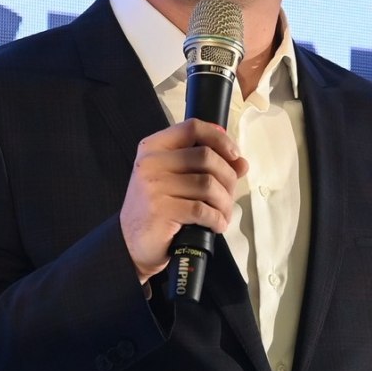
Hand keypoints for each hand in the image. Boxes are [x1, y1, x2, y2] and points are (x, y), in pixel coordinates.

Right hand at [119, 118, 247, 282]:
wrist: (130, 243)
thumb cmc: (157, 207)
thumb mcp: (176, 180)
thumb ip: (207, 167)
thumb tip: (241, 163)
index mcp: (154, 147)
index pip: (192, 128)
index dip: (219, 138)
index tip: (234, 155)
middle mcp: (152, 162)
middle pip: (206, 156)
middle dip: (228, 177)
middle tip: (229, 195)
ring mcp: (154, 185)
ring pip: (208, 184)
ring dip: (225, 202)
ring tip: (223, 214)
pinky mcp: (161, 210)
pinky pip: (202, 209)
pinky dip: (217, 219)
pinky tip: (216, 225)